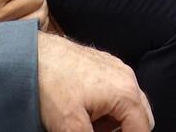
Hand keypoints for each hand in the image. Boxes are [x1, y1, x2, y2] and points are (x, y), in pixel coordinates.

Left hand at [37, 31, 152, 131]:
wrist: (32, 53)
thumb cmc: (51, 85)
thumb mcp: (70, 126)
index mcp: (125, 93)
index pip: (142, 129)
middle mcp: (128, 78)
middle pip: (142, 115)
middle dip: (125, 131)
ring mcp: (117, 68)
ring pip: (129, 103)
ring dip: (116, 121)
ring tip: (89, 126)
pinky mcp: (105, 64)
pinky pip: (117, 90)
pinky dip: (108, 107)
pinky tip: (86, 112)